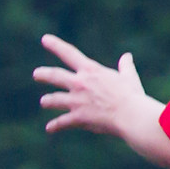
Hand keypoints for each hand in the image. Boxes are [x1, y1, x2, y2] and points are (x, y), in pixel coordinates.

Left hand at [34, 34, 154, 136]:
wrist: (130, 115)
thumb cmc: (132, 96)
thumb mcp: (129, 77)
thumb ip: (125, 66)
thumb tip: (127, 57)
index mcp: (91, 71)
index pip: (69, 53)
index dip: (55, 45)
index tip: (45, 40)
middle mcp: (80, 83)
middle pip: (55, 76)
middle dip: (44, 74)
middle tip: (36, 74)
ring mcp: (77, 100)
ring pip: (55, 99)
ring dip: (48, 101)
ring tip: (43, 102)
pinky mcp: (78, 117)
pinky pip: (62, 122)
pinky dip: (55, 126)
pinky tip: (49, 128)